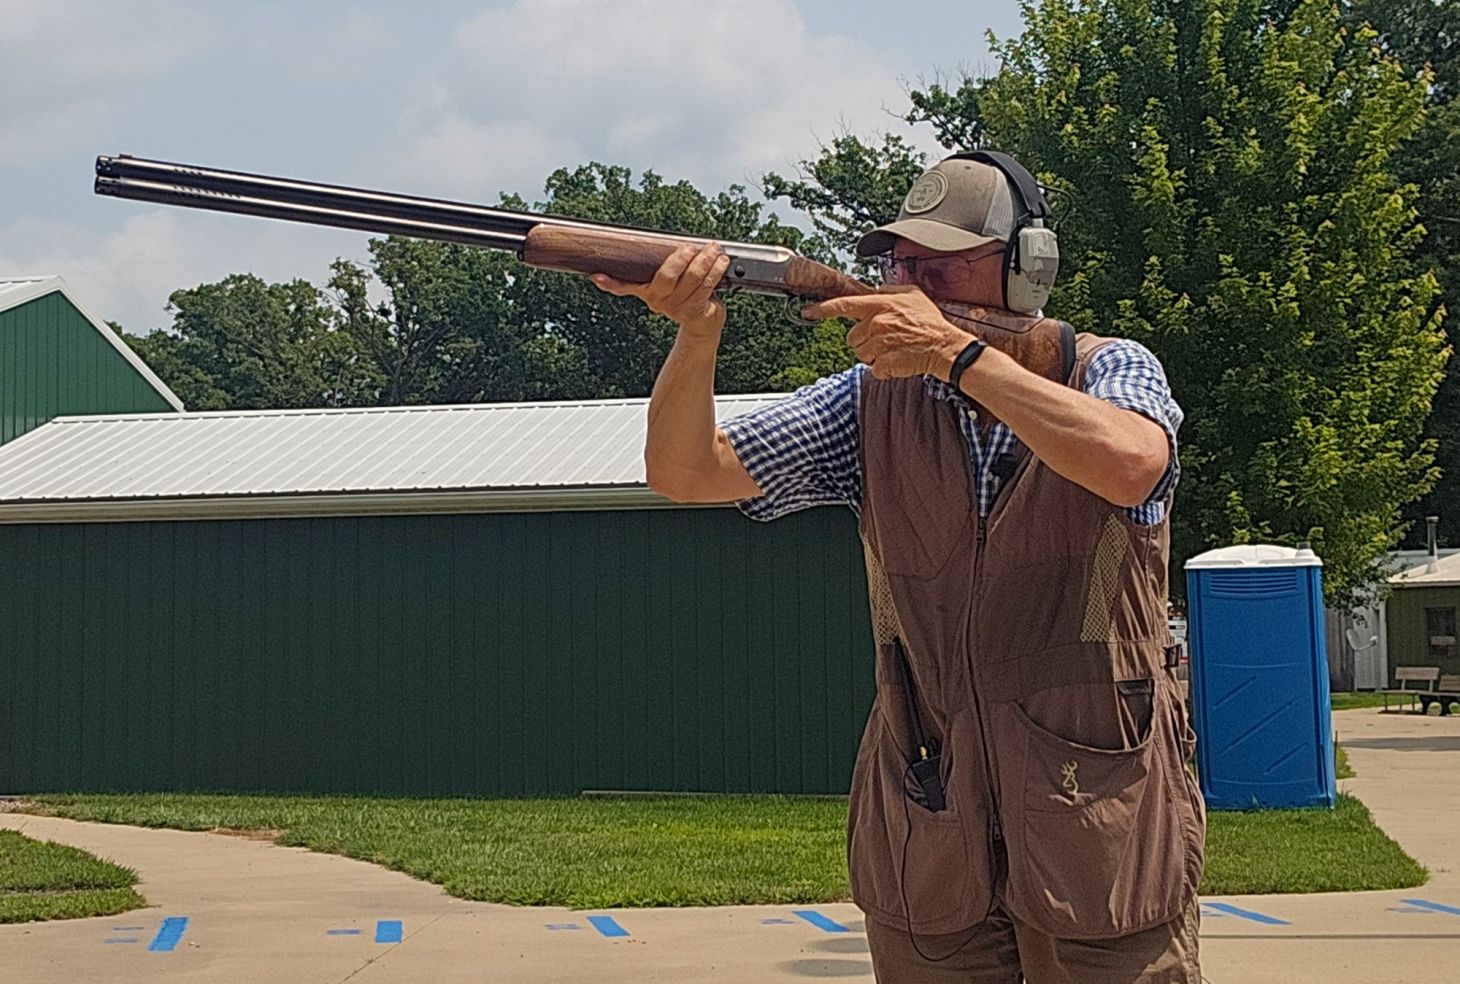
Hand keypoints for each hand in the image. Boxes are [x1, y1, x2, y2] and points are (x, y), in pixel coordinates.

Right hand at [591, 242, 731, 341]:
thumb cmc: (687, 295)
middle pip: (666, 276)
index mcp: (648, 291)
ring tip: (713, 249)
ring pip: (692, 278)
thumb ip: (670, 265)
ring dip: (706, 260)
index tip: (597, 277)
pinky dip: (716, 270)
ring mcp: (676, 308)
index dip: (611, 283)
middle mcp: (658, 301)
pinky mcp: (694, 312)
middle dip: (681, 258)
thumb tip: (677, 243)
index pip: (625, 287)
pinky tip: (721, 262)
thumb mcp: (674, 281)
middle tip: (692, 247)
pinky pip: (707, 286)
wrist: (703, 324)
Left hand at [803, 285, 975, 379]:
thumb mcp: (912, 294)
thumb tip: (876, 290)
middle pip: (852, 337)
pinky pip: (874, 369)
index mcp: (880, 304)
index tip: (808, 312)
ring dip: (873, 354)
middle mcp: (876, 323)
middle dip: (865, 340)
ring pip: (861, 354)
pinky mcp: (884, 364)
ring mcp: (879, 345)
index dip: (823, 309)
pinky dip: (883, 368)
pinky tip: (898, 360)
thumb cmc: (930, 321)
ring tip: (894, 348)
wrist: (945, 347)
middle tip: (886, 338)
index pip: (844, 305)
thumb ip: (890, 289)